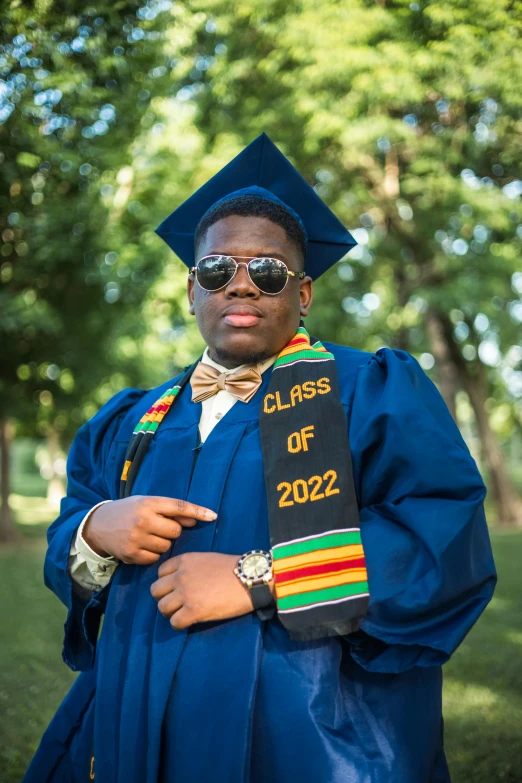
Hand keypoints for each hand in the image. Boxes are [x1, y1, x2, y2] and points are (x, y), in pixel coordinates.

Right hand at [83, 496, 216, 565]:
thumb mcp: (147, 503)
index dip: (197, 511)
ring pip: (166, 546)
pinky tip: (142, 546)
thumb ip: (170, 511)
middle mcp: (142, 520)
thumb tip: (194, 522)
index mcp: (148, 503)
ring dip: (163, 543)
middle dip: (171, 531)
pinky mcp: (131, 554)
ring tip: (149, 536)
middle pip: (175, 531)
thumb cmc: (129, 511)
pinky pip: (155, 558)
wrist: (99, 525)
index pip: (178, 506)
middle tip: (159, 527)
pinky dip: (153, 554)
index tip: (213, 516)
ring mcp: (136, 538)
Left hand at [150, 552, 255, 629]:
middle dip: (164, 598)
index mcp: (184, 561)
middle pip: (156, 591)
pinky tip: (189, 622)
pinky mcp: (193, 611)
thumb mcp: (206, 559)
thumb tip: (180, 581)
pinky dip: (179, 624)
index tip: (176, 589)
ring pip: (162, 608)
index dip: (167, 583)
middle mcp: (180, 576)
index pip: (160, 573)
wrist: (250, 579)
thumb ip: (190, 567)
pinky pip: (174, 622)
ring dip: (171, 612)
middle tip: (177, 603)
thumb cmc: (232, 568)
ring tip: (183, 613)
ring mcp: (185, 594)